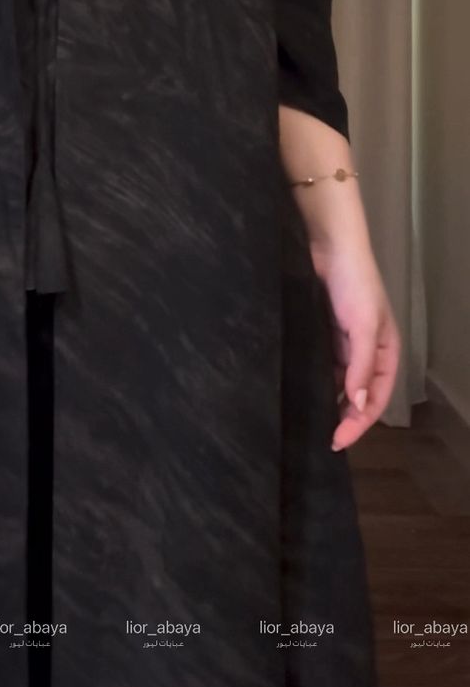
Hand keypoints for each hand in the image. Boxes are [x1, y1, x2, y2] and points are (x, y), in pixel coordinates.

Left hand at [309, 241, 400, 450]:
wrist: (329, 246)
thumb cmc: (354, 284)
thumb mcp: (363, 327)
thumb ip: (361, 367)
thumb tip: (357, 406)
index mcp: (385, 353)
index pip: (375, 399)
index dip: (359, 422)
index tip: (337, 441)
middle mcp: (366, 352)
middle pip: (357, 395)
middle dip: (344, 417)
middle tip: (322, 437)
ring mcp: (344, 343)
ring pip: (337, 381)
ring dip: (328, 400)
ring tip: (308, 419)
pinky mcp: (323, 333)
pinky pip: (321, 364)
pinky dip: (314, 379)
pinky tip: (300, 389)